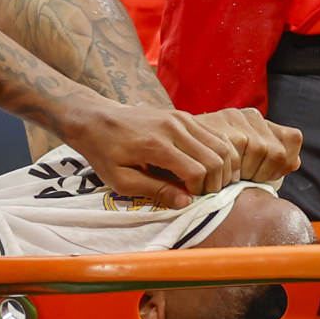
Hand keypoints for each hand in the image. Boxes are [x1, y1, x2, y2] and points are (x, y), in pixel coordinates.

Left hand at [62, 94, 240, 207]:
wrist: (96, 119)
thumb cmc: (104, 152)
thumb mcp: (121, 180)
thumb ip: (155, 190)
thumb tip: (186, 202)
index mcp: (156, 145)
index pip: (197, 171)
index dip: (198, 190)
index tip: (188, 197)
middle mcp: (173, 127)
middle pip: (215, 158)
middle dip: (216, 182)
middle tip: (204, 193)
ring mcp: (181, 118)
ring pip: (221, 145)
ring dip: (223, 168)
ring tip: (211, 182)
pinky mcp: (183, 115)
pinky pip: (214, 134)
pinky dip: (220, 153)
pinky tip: (212, 167)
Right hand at [195, 108, 301, 181]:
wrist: (163, 136)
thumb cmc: (203, 153)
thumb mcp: (240, 154)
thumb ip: (266, 158)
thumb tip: (296, 163)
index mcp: (255, 121)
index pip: (292, 137)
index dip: (284, 162)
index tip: (266, 177)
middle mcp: (246, 116)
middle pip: (275, 151)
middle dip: (262, 174)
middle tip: (241, 183)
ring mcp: (230, 119)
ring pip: (258, 150)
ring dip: (242, 176)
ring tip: (224, 183)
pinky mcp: (212, 127)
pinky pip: (230, 158)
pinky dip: (223, 177)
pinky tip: (210, 183)